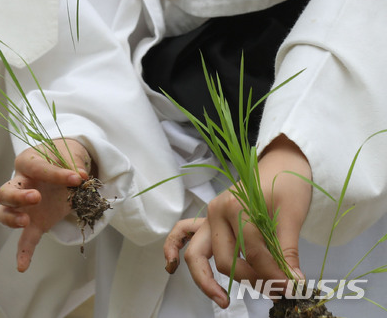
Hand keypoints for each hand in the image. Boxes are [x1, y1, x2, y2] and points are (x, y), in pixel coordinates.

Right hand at [0, 139, 90, 271]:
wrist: (66, 165)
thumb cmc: (63, 156)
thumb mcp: (71, 153)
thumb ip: (75, 163)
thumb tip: (81, 177)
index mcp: (27, 162)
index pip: (37, 168)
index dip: (57, 174)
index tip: (77, 178)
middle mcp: (20, 183)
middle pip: (5, 192)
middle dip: (17, 196)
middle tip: (37, 197)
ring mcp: (24, 205)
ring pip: (4, 214)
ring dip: (11, 219)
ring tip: (26, 222)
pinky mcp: (35, 222)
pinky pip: (24, 239)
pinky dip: (23, 252)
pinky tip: (22, 267)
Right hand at [163, 136, 311, 307]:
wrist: (279, 164)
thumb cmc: (287, 185)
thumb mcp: (292, 216)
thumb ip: (287, 251)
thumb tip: (293, 284)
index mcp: (237, 206)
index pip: (253, 253)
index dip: (274, 274)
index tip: (292, 287)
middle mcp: (217, 212)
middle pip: (226, 260)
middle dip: (250, 280)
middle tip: (275, 290)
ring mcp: (209, 215)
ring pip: (198, 254)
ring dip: (207, 280)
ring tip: (222, 300)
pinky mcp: (209, 219)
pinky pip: (183, 232)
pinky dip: (174, 248)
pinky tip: (171, 266)